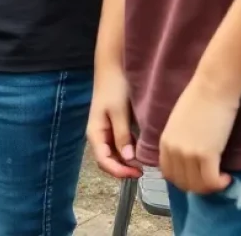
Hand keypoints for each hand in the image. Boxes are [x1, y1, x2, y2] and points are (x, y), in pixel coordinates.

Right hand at [86, 63, 141, 179]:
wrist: (113, 68)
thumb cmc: (114, 87)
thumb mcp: (118, 111)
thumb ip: (122, 135)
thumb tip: (128, 160)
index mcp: (95, 132)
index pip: (103, 161)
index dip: (119, 172)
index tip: (139, 172)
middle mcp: (99, 135)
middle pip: (108, 161)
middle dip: (124, 169)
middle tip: (145, 169)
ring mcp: (106, 131)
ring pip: (115, 155)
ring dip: (127, 162)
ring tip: (145, 161)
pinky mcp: (114, 127)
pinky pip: (120, 146)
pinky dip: (130, 152)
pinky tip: (141, 149)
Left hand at [159, 73, 237, 193]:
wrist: (211, 89)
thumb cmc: (197, 101)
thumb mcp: (178, 124)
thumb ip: (178, 141)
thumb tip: (186, 159)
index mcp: (164, 141)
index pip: (168, 173)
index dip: (184, 180)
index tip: (197, 177)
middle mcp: (173, 149)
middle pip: (182, 183)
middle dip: (198, 186)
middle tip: (211, 179)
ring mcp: (188, 152)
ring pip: (197, 185)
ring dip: (210, 187)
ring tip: (220, 177)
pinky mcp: (206, 154)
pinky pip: (211, 181)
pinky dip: (220, 184)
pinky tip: (226, 177)